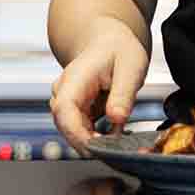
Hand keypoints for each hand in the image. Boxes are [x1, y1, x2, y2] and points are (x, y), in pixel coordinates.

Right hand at [49, 17, 148, 156]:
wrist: (110, 42)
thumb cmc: (119, 49)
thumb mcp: (130, 66)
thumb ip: (123, 93)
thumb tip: (116, 119)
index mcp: (75, 77)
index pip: (64, 110)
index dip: (77, 134)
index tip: (96, 148)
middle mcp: (65, 92)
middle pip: (68, 127)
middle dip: (91, 144)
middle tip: (119, 152)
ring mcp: (68, 104)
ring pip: (75, 133)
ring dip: (97, 144)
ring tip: (122, 147)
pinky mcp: (77, 113)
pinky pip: (84, 132)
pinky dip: (100, 139)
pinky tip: (117, 139)